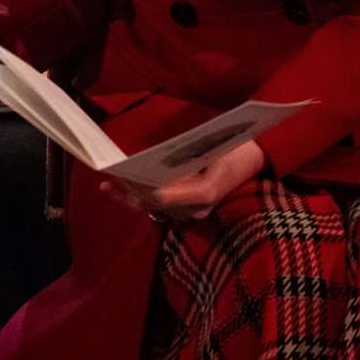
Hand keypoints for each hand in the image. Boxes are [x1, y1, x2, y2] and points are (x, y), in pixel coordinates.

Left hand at [99, 140, 266, 221]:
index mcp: (204, 192)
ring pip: (154, 209)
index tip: (122, 176)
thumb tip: (157, 154)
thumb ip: (186, 154)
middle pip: (154, 204)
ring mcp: (192, 212)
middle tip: (108, 178)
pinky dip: (138, 199)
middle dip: (130, 192)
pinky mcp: (186, 210)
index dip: (140, 188)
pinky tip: (119, 190)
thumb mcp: (212, 147)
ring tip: (107, 185)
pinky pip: (158, 208)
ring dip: (130, 197)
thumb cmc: (232, 149)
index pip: (163, 197)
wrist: (251, 159)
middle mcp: (197, 209)